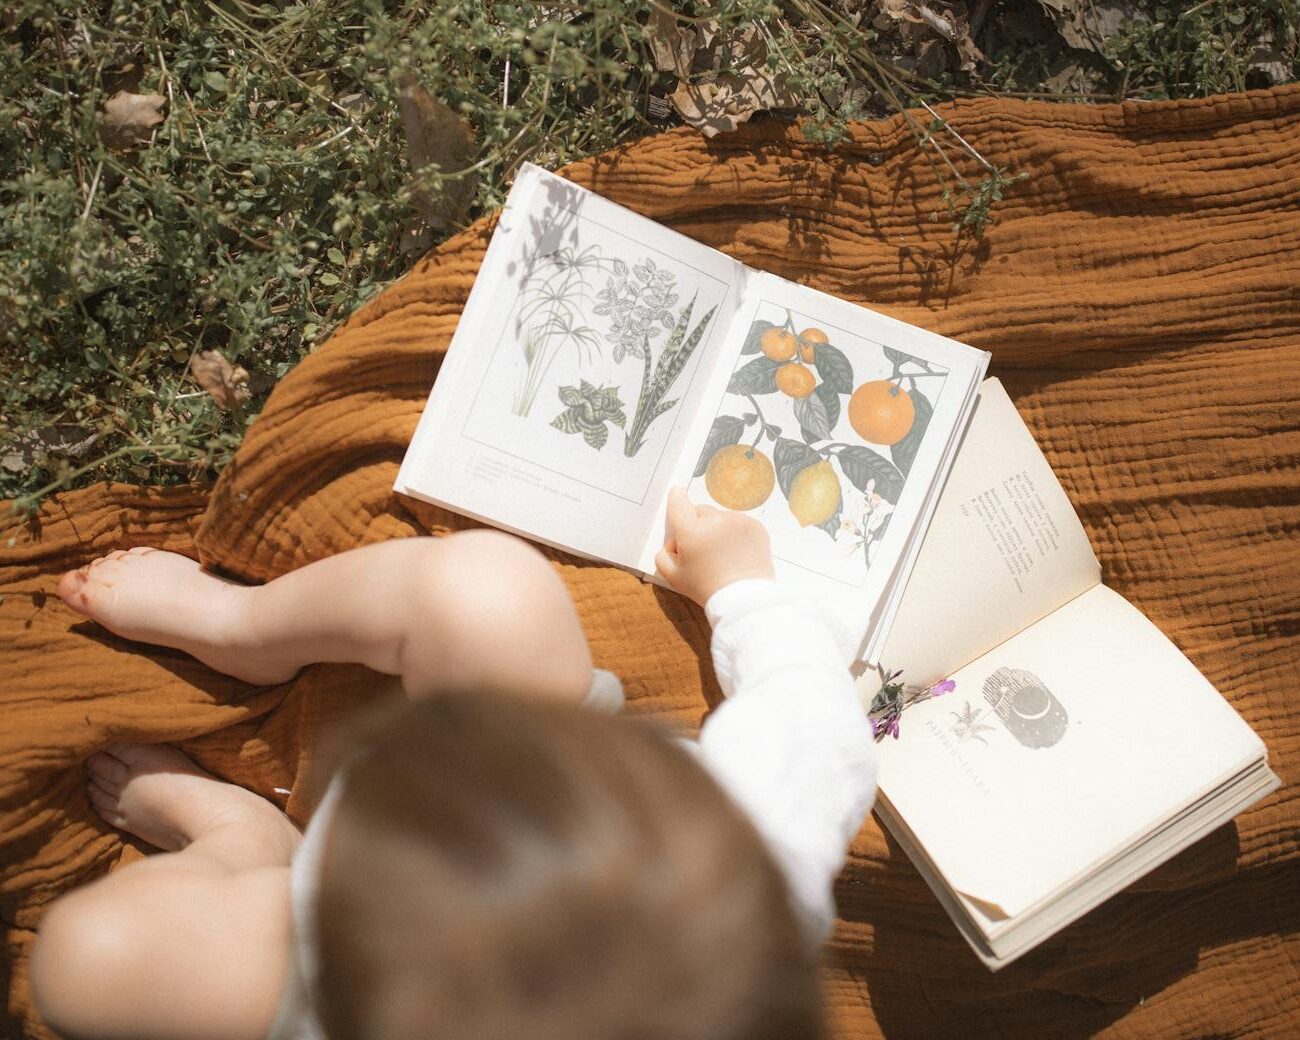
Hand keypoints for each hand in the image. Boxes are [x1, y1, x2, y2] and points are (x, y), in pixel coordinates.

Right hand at [655, 487, 774, 605]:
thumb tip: (673, 543)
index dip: (676, 498)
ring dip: (717, 529)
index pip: (679, 504)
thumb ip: (663, 555)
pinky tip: (737, 554)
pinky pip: (739, 524)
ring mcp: (738, 521)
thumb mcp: (674, 577)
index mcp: (691, 530)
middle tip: (701, 549)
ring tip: (722, 555)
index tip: (677, 494)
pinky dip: (736, 534)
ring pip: (721, 518)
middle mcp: (714, 520)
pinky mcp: (755, 526)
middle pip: (700, 511)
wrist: (744, 599)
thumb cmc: (706, 589)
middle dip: (697, 524)